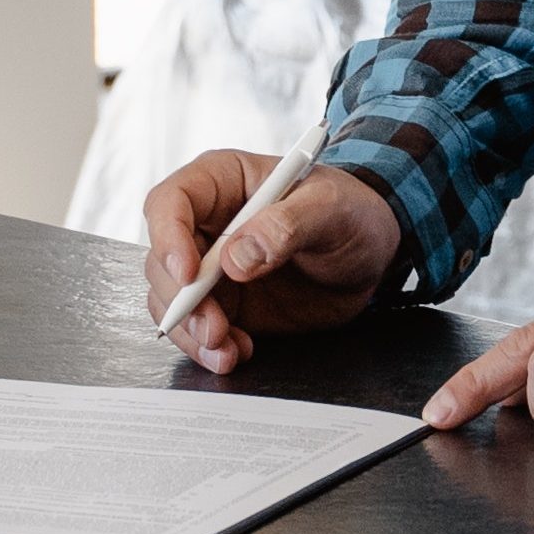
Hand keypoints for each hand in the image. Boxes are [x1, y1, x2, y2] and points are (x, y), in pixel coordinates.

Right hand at [143, 153, 402, 371]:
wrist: (371, 254)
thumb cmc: (350, 212)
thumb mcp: (331, 208)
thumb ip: (288, 225)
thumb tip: (237, 257)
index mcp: (224, 181)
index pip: (171, 202)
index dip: (168, 237)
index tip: (188, 275)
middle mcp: (207, 223)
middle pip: (162, 260)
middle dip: (182, 300)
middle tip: (214, 328)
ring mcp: (211, 266)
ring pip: (171, 300)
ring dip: (191, 331)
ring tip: (226, 349)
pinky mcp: (224, 302)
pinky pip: (196, 327)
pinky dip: (209, 347)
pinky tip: (237, 352)